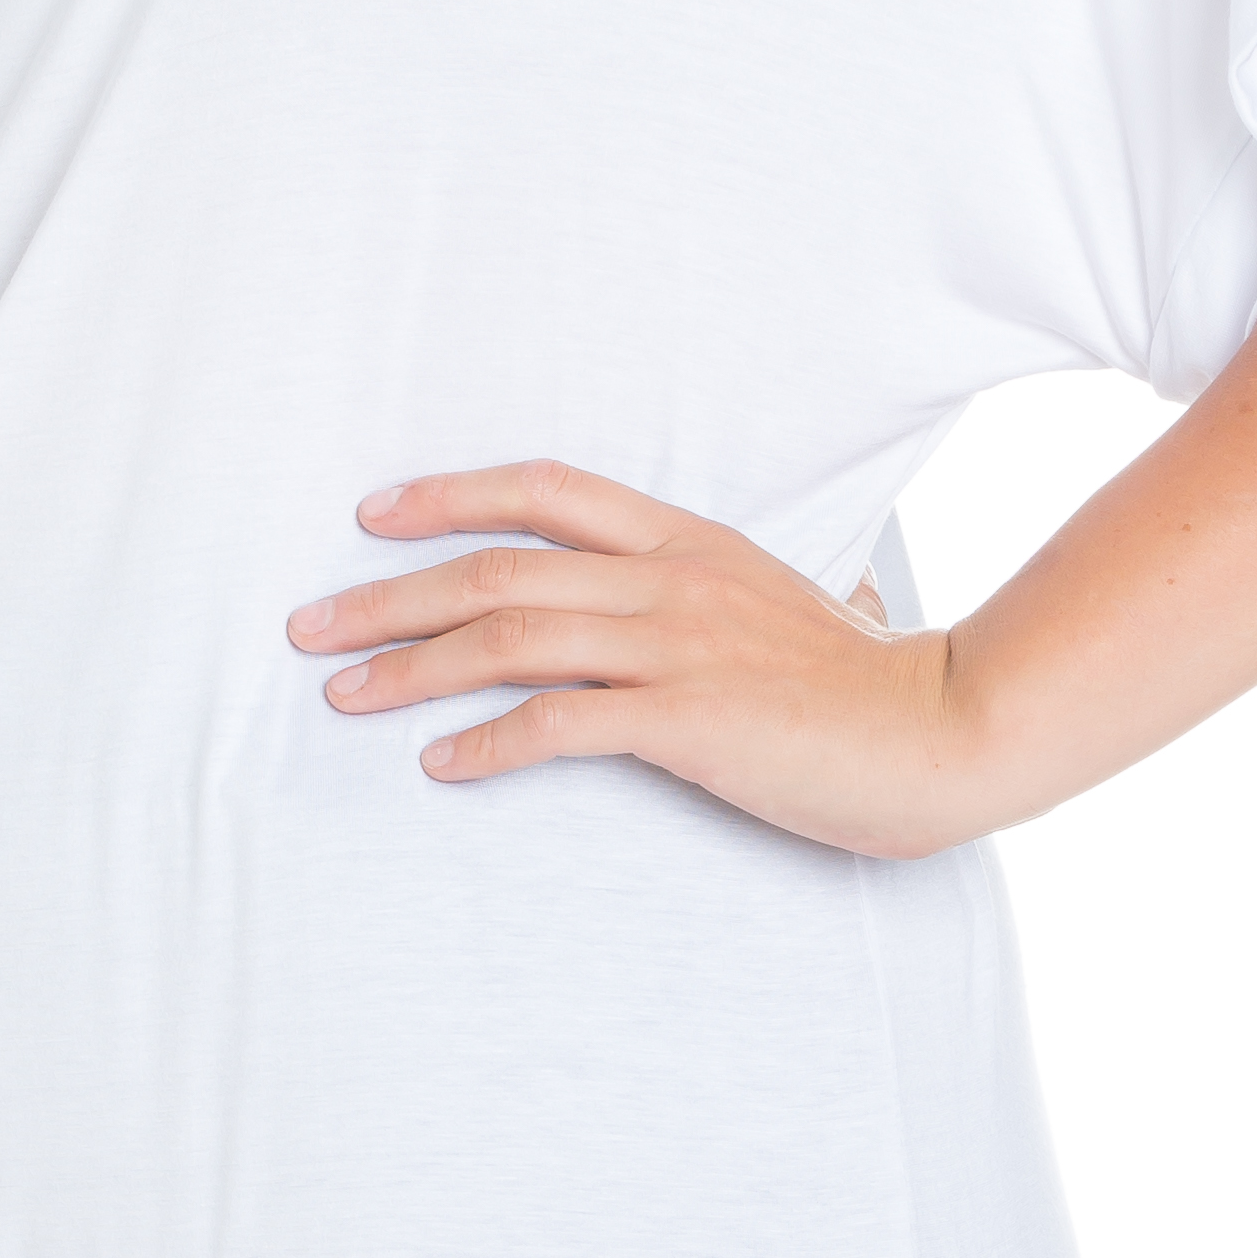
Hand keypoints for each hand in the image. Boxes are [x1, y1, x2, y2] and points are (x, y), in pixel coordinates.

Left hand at [286, 459, 970, 859]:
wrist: (946, 733)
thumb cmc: (868, 687)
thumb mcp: (791, 608)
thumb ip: (727, 598)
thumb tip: (709, 602)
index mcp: (690, 543)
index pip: (548, 491)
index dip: (452, 495)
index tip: (374, 515)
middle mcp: (671, 580)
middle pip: (499, 568)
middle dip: (389, 595)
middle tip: (311, 625)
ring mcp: (678, 647)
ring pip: (510, 638)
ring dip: (412, 667)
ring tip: (344, 695)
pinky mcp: (688, 721)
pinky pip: (561, 725)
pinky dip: (488, 744)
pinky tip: (443, 766)